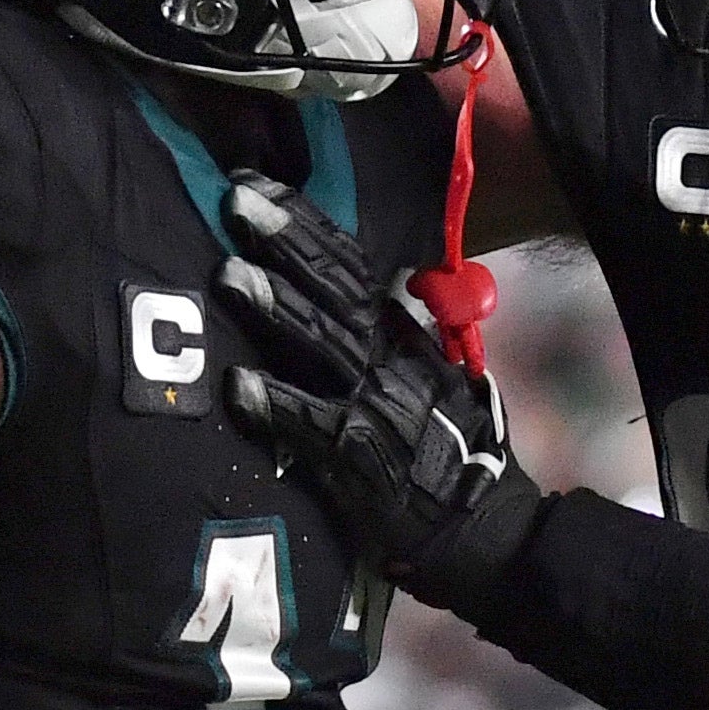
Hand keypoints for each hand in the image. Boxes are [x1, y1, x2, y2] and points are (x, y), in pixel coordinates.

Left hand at [218, 172, 548, 607]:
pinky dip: (276, 405)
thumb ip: (386, 331)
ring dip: (276, 309)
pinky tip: (237, 386)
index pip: (351, 264)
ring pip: (324, 346)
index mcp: (400, 333)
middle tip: (237, 203)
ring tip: (229, 275)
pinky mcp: (360, 461)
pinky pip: (313, 427)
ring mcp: (376, 406)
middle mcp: (389, 358)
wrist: (479, 524)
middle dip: (288, 243)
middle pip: (336, 289)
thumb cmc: (444, 446)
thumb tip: (339, 283)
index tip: (256, 185)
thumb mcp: (427, 373)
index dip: (305, 222)